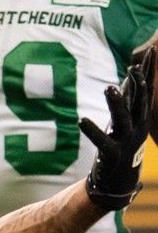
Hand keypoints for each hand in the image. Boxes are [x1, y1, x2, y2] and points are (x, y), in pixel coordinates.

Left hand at [79, 45, 155, 210]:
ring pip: (122, 118)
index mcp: (140, 117)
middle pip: (139, 102)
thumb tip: (130, 73)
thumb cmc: (121, 145)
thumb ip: (128, 98)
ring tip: (109, 87)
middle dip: (138, 84)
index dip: (148, 71)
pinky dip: (92, 131)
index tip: (150, 51)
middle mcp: (137, 127)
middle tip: (134, 67)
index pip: (145, 90)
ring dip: (116, 103)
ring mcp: (126, 141)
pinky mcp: (112, 154)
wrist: (119, 181)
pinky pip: (102, 141)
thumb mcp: (126, 120)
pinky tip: (82, 120)